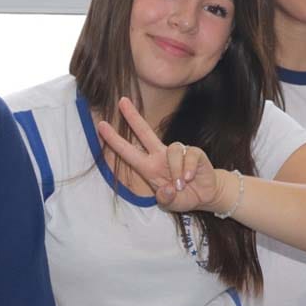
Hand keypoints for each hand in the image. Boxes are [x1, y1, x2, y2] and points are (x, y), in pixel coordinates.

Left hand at [96, 97, 227, 212]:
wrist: (205, 196)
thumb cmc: (183, 196)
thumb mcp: (171, 204)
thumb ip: (167, 200)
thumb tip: (167, 189)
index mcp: (149, 167)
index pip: (128, 151)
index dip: (114, 140)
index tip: (101, 126)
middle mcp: (160, 156)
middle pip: (144, 132)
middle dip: (133, 117)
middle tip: (122, 101)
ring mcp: (177, 153)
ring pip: (172, 149)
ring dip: (176, 169)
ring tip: (180, 185)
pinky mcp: (194, 153)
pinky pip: (189, 155)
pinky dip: (188, 168)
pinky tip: (189, 178)